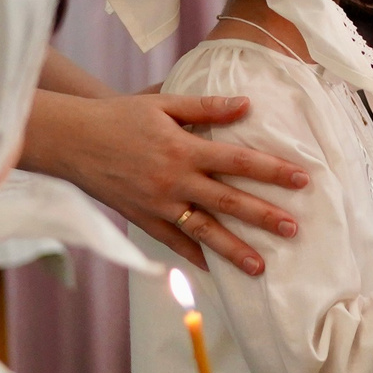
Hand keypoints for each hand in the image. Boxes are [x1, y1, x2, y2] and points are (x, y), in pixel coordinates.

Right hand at [22, 91, 307, 274]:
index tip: (302, 180)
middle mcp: (174, 181)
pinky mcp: (142, 218)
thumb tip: (246, 104)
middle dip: (263, 216)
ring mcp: (157, 204)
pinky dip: (194, 256)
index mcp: (183, 149)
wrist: (70, 140)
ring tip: (260, 267)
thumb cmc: (119, 116)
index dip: (272, 170)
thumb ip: (206, 107)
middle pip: (227, 201)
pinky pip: (173, 242)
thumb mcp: (163, 104)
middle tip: (294, 230)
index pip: (238, 160)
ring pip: (203, 231)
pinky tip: (215, 269)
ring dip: (233, 249)